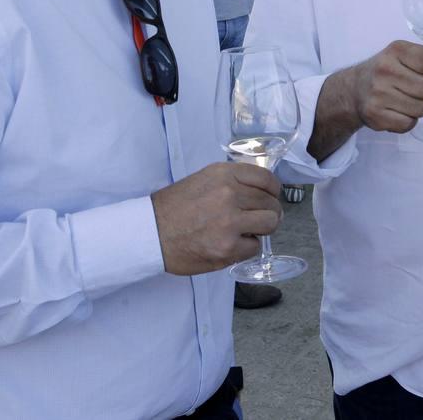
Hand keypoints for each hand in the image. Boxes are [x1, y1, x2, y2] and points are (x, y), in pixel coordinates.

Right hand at [151, 162, 281, 275]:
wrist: (150, 233)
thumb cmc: (174, 207)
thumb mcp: (203, 179)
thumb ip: (232, 181)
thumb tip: (261, 192)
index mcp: (224, 174)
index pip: (266, 179)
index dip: (273, 191)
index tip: (271, 197)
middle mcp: (230, 194)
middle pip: (270, 203)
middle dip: (268, 212)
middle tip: (258, 219)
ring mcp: (230, 221)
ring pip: (270, 223)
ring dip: (262, 229)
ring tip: (247, 231)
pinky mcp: (228, 247)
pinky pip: (254, 247)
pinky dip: (246, 247)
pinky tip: (231, 244)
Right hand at [340, 41, 422, 133]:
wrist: (355, 89)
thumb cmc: (389, 71)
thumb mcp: (411, 58)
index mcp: (397, 50)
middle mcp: (385, 70)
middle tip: (420, 89)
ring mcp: (378, 93)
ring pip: (421, 109)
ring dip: (420, 107)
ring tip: (407, 99)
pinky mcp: (375, 115)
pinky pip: (409, 124)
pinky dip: (409, 120)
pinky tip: (398, 110)